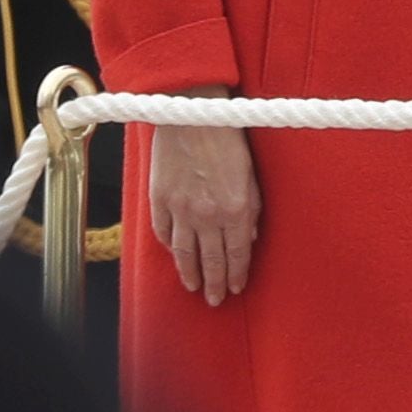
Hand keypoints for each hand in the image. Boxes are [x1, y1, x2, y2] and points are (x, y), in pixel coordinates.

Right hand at [150, 116, 259, 307]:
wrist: (192, 110)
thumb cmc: (228, 136)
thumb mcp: (252, 173)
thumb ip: (251, 209)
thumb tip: (248, 237)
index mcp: (235, 208)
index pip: (236, 253)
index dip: (236, 274)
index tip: (236, 288)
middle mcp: (206, 214)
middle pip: (210, 259)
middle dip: (214, 283)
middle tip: (214, 300)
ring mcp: (180, 208)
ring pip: (183, 253)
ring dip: (189, 273)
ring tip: (193, 287)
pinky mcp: (159, 198)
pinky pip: (163, 231)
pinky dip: (168, 246)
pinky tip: (174, 255)